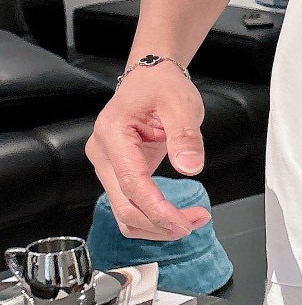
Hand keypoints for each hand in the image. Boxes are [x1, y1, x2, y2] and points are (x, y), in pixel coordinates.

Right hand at [85, 62, 211, 240]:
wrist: (150, 78)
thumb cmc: (161, 86)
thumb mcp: (181, 104)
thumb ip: (185, 136)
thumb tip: (189, 167)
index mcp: (113, 134)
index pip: (132, 184)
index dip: (158, 210)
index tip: (185, 222)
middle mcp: (103, 154)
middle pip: (124, 207)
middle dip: (160, 224)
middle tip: (195, 223)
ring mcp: (107, 166)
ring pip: (124, 214)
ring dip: (155, 226)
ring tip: (190, 221)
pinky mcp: (118, 174)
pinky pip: (130, 206)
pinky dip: (152, 217)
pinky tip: (175, 216)